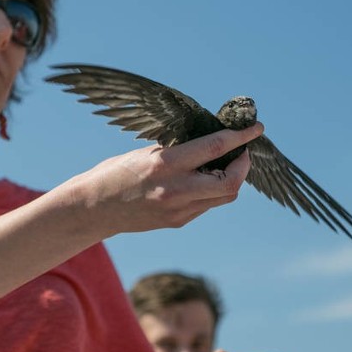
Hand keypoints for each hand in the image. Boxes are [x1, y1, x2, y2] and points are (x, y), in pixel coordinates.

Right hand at [79, 124, 261, 233]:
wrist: (94, 208)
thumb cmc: (116, 172)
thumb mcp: (147, 152)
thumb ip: (178, 151)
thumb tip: (210, 144)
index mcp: (166, 164)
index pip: (215, 148)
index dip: (240, 137)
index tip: (256, 129)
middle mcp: (176, 190)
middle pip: (231, 183)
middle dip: (243, 166)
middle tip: (241, 152)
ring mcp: (178, 210)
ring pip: (223, 197)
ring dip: (230, 179)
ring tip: (221, 164)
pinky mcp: (177, 222)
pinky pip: (207, 205)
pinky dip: (212, 190)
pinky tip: (200, 180)